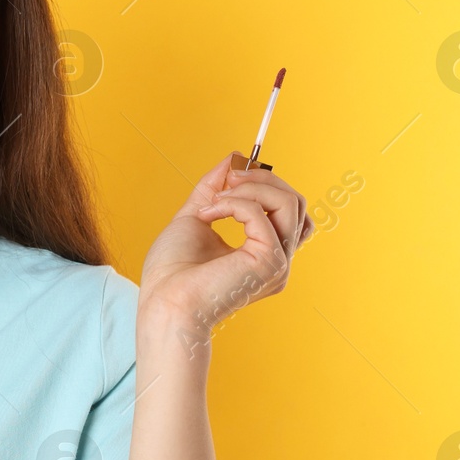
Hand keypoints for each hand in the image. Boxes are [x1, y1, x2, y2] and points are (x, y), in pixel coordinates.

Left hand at [138, 151, 314, 333]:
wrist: (163, 302)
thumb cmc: (172, 273)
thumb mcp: (196, 217)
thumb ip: (216, 189)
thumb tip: (234, 157)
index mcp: (265, 253)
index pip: (290, 210)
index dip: (266, 185)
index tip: (232, 176)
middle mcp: (278, 260)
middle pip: (295, 202)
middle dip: (262, 179)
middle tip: (227, 179)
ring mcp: (278, 263)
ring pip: (289, 203)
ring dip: (250, 188)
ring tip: (216, 198)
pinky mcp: (270, 262)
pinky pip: (261, 213)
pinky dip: (232, 203)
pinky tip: (207, 214)